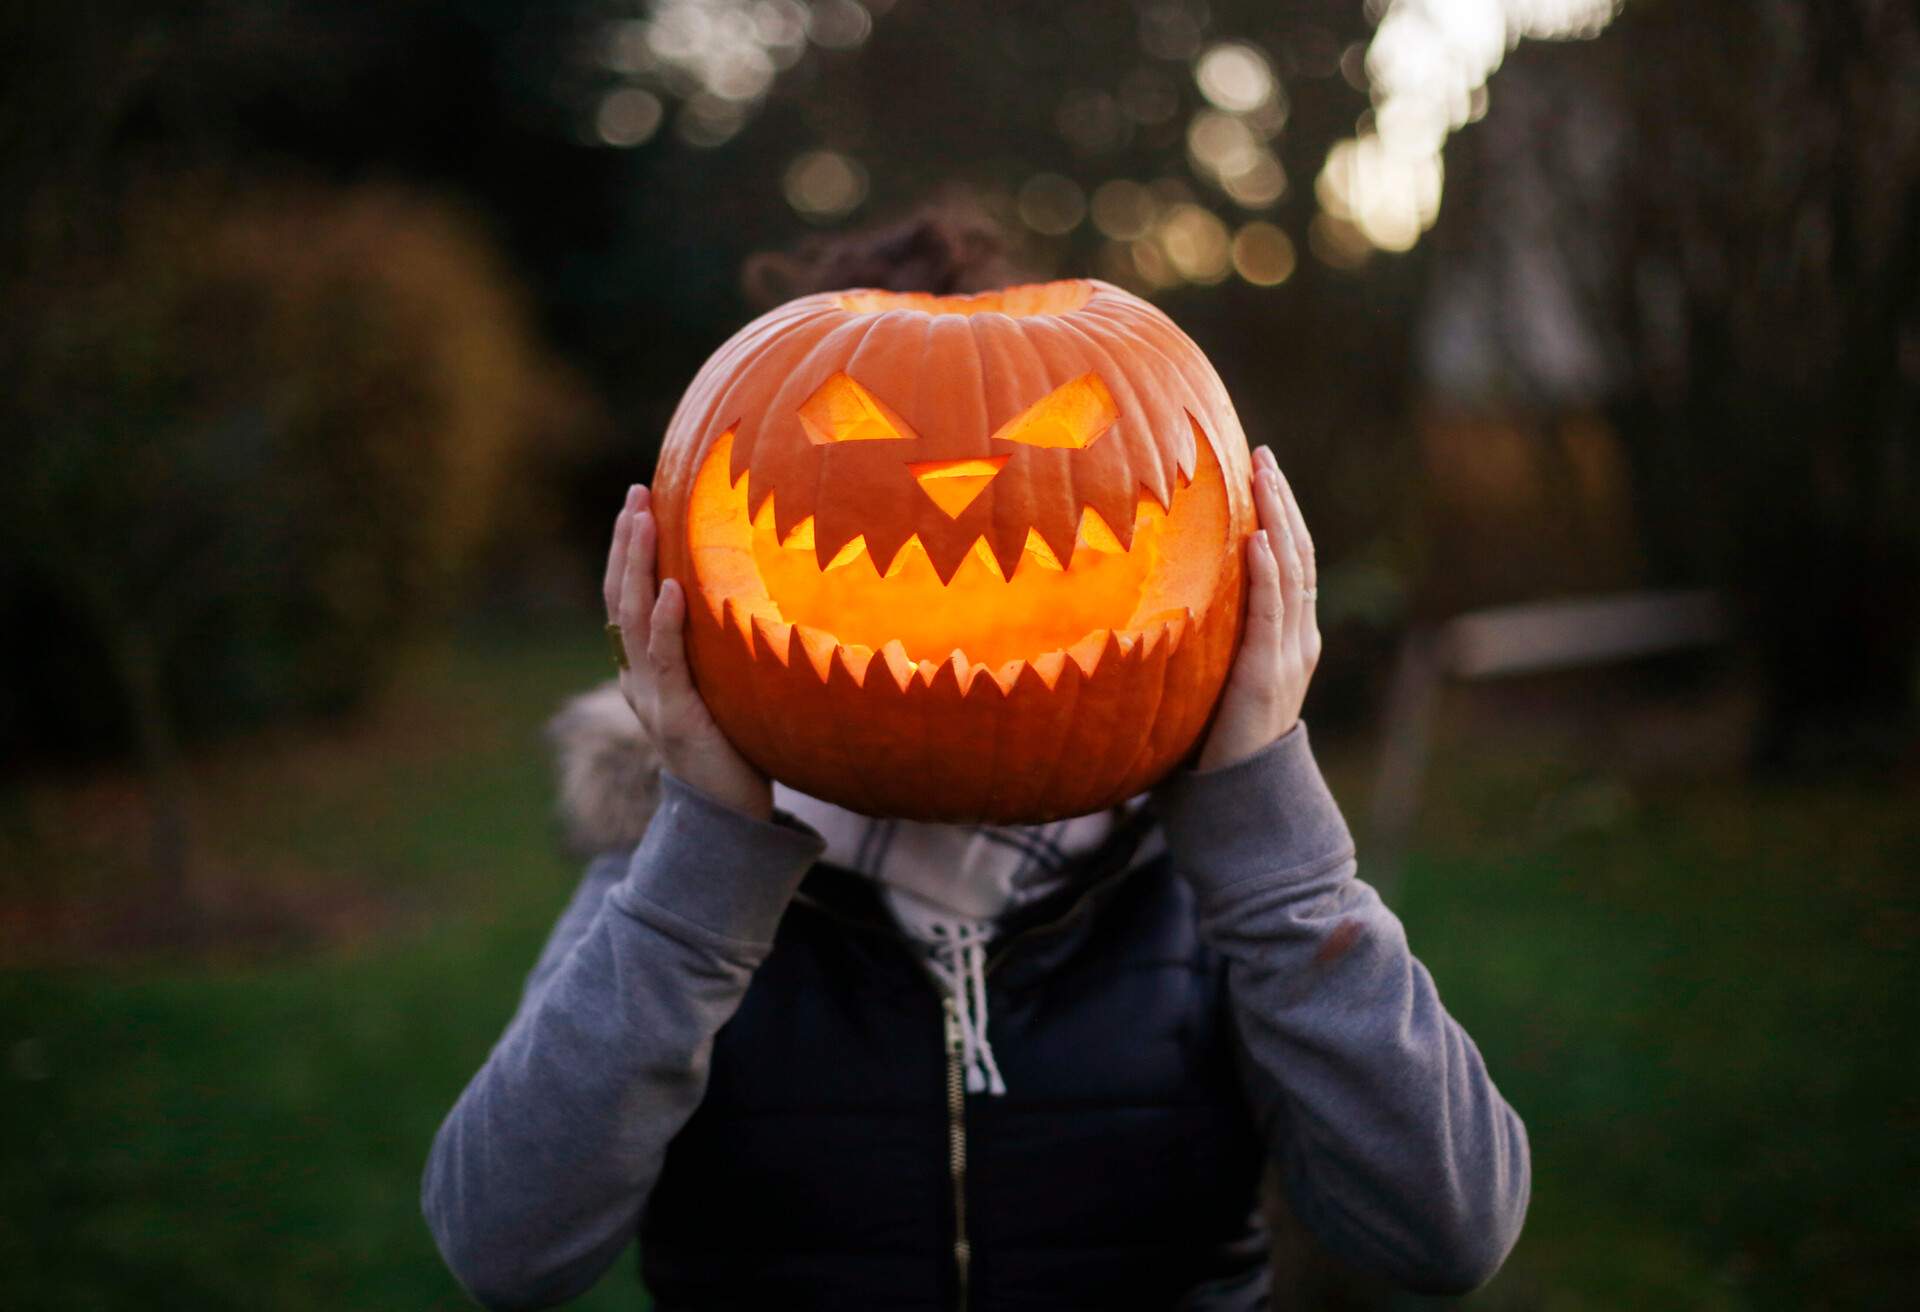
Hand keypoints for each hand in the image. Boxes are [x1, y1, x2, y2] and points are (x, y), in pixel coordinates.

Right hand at [605, 485, 772, 819]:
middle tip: (634, 495)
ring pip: (633, 620)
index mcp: (644, 671)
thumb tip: (744, 597)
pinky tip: (674, 588)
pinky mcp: (678, 718)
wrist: (731, 818)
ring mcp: (652, 698)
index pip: (626, 599)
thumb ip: (717, 650)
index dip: (627, 552)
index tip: (637, 504)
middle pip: (620, 599)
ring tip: (642, 520)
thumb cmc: (736, 748)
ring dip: (637, 566)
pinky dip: (666, 623)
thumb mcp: (723, 689)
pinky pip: (667, 662)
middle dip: (625, 544)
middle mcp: (639, 679)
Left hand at [1195, 445, 1321, 771]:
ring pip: (1292, 572)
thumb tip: (1160, 602)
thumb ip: (1206, 640)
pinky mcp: (1268, 673)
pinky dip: (1270, 573)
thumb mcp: (1213, 677)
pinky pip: (1273, 613)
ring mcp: (1288, 654)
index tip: (1262, 470)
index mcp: (1288, 636)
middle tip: (1263, 455)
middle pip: (1298, 554)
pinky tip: (1260, 538)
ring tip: (1264, 476)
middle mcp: (1297, 638)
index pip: (1291, 561)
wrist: (1240, 797)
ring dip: (1278, 519)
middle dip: (1282, 502)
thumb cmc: (1214, 740)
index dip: (1281, 514)